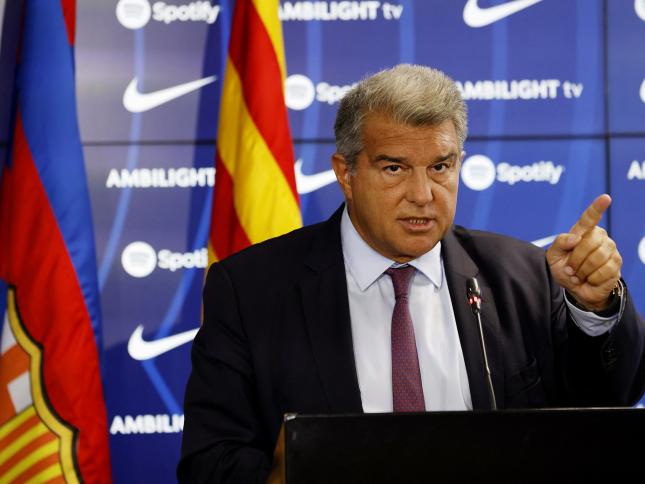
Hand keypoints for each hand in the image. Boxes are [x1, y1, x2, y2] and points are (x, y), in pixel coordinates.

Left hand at [546, 194, 621, 310]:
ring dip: (582, 271)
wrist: (573, 288)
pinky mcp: (616, 266)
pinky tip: (589, 279)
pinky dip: (591, 279)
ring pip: (597, 259)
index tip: (605, 198)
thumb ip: (560, 243)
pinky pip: (603, 272)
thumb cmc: (563, 267)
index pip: (590, 218)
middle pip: (589, 243)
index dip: (597, 208)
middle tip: (570, 268)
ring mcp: (611, 251)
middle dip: (576, 259)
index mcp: (584, 232)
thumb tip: (575, 238)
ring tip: (579, 274)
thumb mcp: (553, 255)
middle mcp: (601, 238)